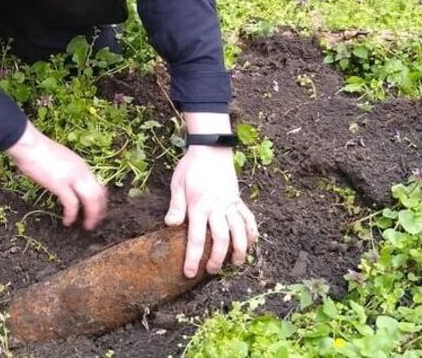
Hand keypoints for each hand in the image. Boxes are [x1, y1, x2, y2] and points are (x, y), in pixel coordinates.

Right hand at [5, 121, 107, 229]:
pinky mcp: (60, 184)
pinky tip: (67, 222)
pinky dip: (71, 215)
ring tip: (87, 226)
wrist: (29, 144)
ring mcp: (72, 178)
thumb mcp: (61, 159)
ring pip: (91, 201)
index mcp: (82, 165)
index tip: (98, 210)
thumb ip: (68, 170)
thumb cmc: (39, 150)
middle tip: (96, 222)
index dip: (101, 201)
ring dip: (91, 215)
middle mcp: (81, 171)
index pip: (99, 186)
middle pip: (99, 195)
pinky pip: (72, 204)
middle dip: (99, 211)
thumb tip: (66, 181)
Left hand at [165, 144, 258, 277]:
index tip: (190, 273)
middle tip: (211, 271)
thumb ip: (176, 205)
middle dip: (217, 258)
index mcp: (199, 205)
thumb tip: (170, 225)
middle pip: (221, 239)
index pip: (196, 237)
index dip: (193, 257)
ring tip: (236, 264)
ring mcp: (230, 204)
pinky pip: (248, 218)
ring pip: (239, 231)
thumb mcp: (178, 184)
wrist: (211, 149)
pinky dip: (252, 232)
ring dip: (240, 250)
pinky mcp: (238, 200)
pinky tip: (251, 243)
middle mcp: (217, 207)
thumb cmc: (191, 167)